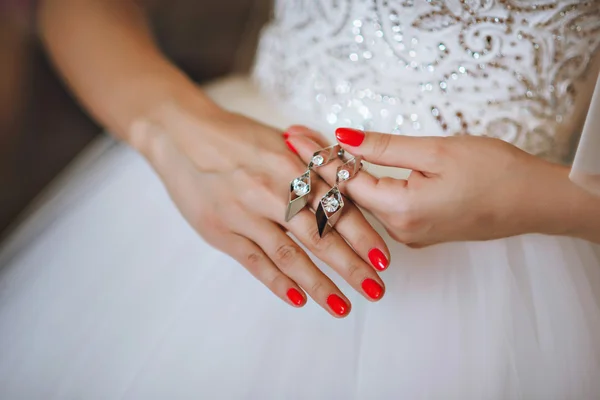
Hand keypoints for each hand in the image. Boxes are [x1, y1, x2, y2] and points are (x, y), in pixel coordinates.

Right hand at [128, 97, 389, 316]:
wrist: (180, 133)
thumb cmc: (233, 135)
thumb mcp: (277, 138)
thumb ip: (311, 160)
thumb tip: (348, 176)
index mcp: (291, 164)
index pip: (335, 205)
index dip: (362, 234)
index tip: (384, 258)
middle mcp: (271, 190)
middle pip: (319, 235)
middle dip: (351, 265)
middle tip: (375, 290)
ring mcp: (245, 213)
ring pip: (289, 254)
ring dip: (318, 283)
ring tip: (342, 306)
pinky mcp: (221, 230)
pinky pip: (254, 261)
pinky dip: (276, 281)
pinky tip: (297, 298)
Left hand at [288, 126, 586, 246]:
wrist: (533, 202)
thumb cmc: (494, 173)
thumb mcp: (436, 150)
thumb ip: (384, 148)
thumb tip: (343, 138)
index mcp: (401, 209)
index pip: (344, 181)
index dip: (316, 157)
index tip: (291, 136)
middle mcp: (399, 229)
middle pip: (346, 197)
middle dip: (319, 168)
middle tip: (294, 141)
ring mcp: (408, 234)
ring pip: (361, 205)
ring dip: (338, 179)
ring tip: (311, 154)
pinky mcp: (418, 230)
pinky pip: (378, 209)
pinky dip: (360, 190)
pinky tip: (349, 173)